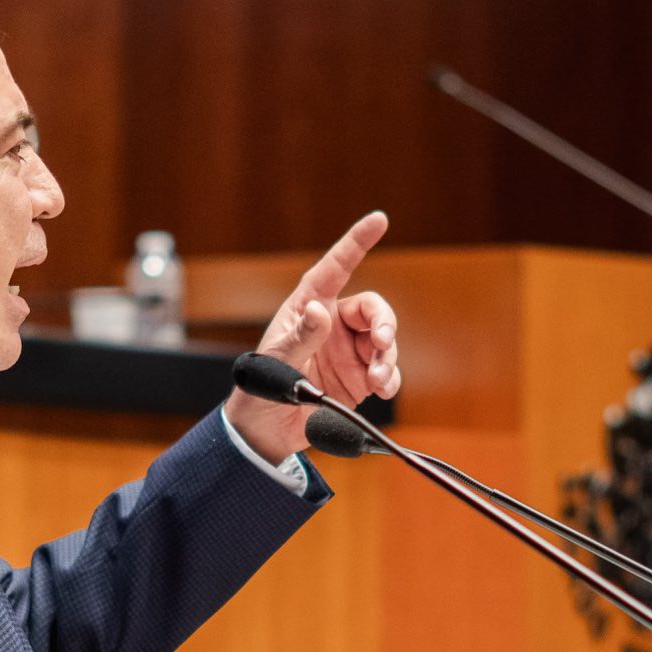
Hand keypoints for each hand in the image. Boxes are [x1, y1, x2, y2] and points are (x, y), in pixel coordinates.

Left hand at [224, 211, 400, 461]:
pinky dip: (390, 378)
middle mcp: (333, 325)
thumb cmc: (261, 388)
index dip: (356, 243)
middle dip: (384, 323)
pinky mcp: (360, 379)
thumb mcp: (276, 362)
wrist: (266, 431)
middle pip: (372, 309)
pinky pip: (386, 371)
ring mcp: (349, 352)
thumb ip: (300, 337)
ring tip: (377, 380)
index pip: (336, 268)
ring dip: (387, 358)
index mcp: (308, 308)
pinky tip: (382, 389)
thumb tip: (319, 311)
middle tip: (383, 342)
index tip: (379, 219)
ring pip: (384, 341)